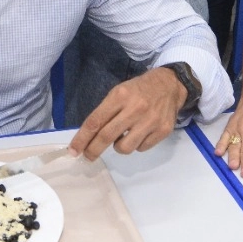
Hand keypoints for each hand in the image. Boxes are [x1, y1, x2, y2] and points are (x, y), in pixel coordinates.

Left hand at [69, 66, 186, 159]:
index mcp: (120, 96)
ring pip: (125, 148)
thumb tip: (88, 137)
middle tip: (88, 156)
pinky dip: (136, 145)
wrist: (170, 85)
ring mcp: (150, 121)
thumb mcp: (119, 92)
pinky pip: (141, 148)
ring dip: (118, 147)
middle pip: (107, 136)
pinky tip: (139, 134)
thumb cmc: (139, 90)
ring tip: (122, 137)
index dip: (81, 139)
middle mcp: (135, 108)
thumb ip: (105, 113)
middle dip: (93, 150)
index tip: (73, 151)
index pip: (95, 121)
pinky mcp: (163, 130)